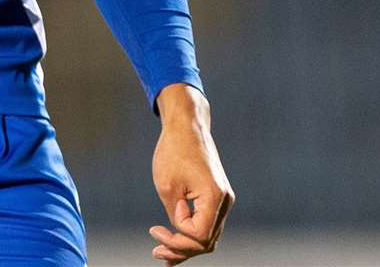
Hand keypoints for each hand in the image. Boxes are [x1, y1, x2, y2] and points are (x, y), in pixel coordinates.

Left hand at [148, 83, 233, 262]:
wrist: (186, 126)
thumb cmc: (173, 151)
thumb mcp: (167, 186)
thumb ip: (176, 215)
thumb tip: (180, 237)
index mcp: (214, 197)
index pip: (198, 236)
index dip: (176, 240)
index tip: (154, 229)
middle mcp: (225, 202)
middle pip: (207, 241)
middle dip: (181, 250)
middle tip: (156, 253)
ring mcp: (223, 200)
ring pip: (208, 235)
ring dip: (186, 246)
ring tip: (162, 254)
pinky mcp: (216, 197)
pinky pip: (207, 222)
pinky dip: (192, 234)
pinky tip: (174, 242)